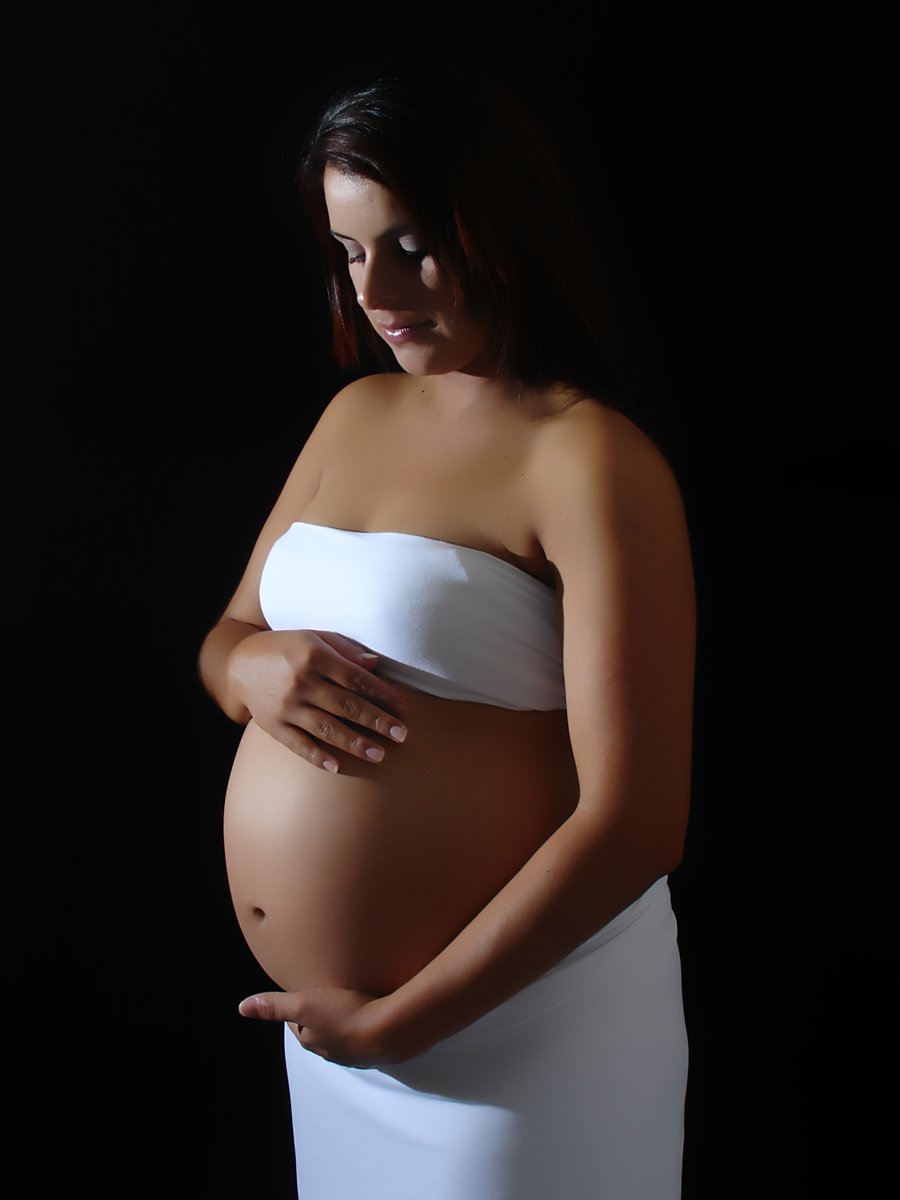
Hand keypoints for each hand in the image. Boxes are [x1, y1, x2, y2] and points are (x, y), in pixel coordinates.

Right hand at [228, 629, 407, 770]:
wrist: (238, 663)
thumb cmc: (285, 647)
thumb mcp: (314, 637)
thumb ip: (345, 650)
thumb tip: (376, 664)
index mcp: (314, 655)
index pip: (356, 678)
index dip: (382, 695)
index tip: (403, 709)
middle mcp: (301, 681)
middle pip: (346, 705)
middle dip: (377, 722)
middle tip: (402, 735)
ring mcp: (287, 706)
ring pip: (327, 728)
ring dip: (355, 743)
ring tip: (379, 755)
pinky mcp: (274, 724)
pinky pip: (298, 744)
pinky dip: (317, 756)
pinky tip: (336, 767)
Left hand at [238, 986, 406, 1067]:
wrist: (389, 1031)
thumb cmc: (345, 1015)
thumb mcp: (304, 1004)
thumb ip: (274, 1006)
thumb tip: (243, 1007)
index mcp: (312, 1041)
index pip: (298, 1026)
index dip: (299, 1010)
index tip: (304, 996)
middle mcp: (332, 1052)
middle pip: (322, 1033)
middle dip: (323, 1019)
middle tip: (329, 998)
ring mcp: (357, 1053)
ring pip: (345, 1037)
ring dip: (346, 1023)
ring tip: (352, 1003)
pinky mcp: (379, 1049)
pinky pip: (368, 1037)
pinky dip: (367, 1026)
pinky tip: (374, 1014)